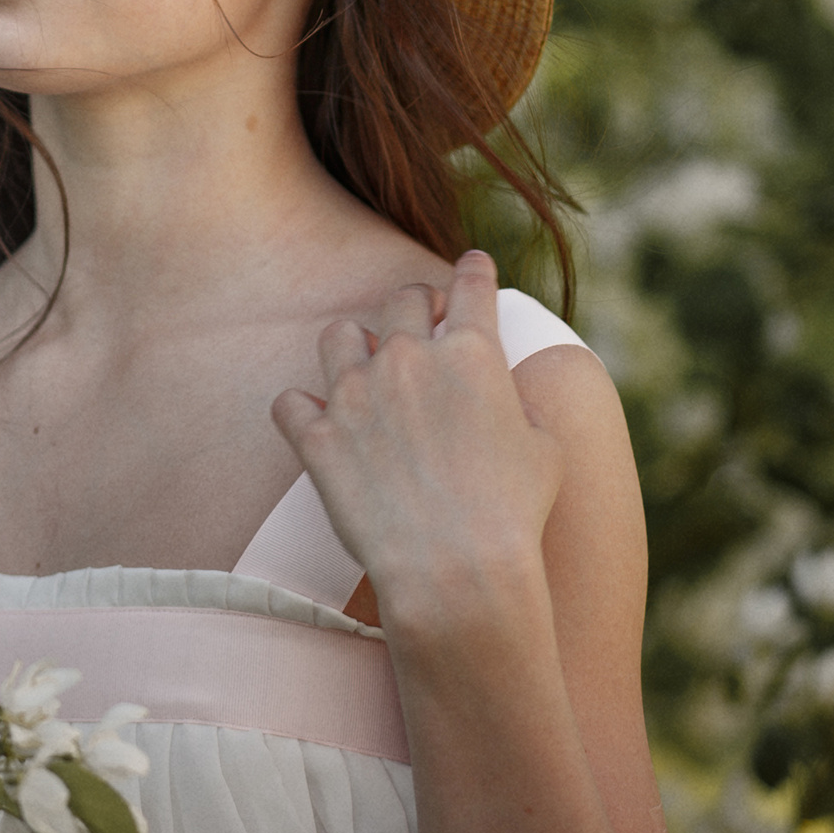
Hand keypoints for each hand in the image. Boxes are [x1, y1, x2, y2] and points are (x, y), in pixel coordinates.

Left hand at [269, 251, 562, 632]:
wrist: (455, 567)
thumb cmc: (513, 514)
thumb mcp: (543, 448)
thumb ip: (519, 406)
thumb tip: (505, 398)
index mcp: (471, 352)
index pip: (472, 285)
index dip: (474, 270)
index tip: (473, 264)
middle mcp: (408, 359)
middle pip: (402, 301)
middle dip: (415, 306)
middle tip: (421, 322)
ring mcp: (356, 394)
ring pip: (338, 337)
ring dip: (352, 347)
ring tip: (362, 369)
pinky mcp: (317, 437)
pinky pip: (290, 402)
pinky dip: (302, 410)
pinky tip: (314, 422)